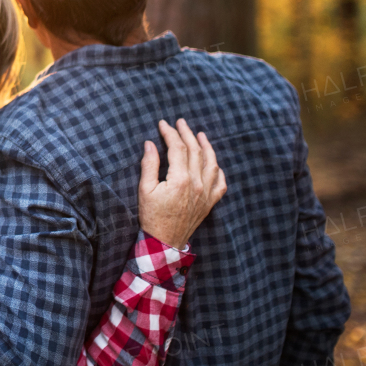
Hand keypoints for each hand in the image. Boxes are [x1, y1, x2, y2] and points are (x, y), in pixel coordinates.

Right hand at [138, 119, 226, 248]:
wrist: (164, 242)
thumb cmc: (151, 216)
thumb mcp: (145, 189)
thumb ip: (149, 164)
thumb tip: (150, 144)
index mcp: (180, 179)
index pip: (178, 148)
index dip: (170, 133)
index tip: (163, 124)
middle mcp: (197, 184)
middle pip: (195, 151)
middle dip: (187, 134)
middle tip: (180, 122)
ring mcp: (206, 194)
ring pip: (212, 163)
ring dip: (207, 146)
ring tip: (200, 135)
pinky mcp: (210, 203)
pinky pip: (221, 183)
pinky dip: (219, 170)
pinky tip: (214, 163)